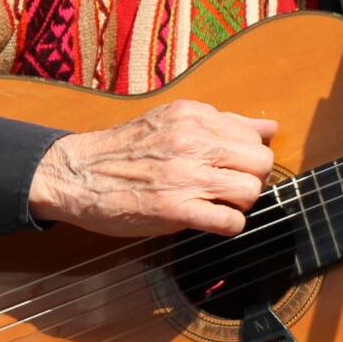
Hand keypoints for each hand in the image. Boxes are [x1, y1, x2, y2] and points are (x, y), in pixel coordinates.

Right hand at [26, 100, 278, 236]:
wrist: (74, 174)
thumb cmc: (121, 151)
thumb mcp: (172, 121)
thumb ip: (221, 124)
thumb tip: (268, 127)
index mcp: (193, 115)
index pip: (253, 134)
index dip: (249, 156)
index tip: (234, 167)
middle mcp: (192, 140)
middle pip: (260, 161)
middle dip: (253, 179)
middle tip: (230, 188)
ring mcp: (185, 175)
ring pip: (250, 191)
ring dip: (240, 203)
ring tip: (217, 204)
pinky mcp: (175, 209)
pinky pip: (229, 221)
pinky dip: (229, 226)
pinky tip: (211, 222)